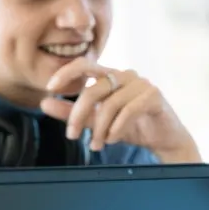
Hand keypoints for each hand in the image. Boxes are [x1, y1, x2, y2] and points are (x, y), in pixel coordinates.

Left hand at [39, 57, 200, 162]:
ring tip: (97, 144)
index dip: (64, 73)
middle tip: (72, 135)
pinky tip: (112, 139)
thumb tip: (44, 103)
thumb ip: (71, 112)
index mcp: (109, 75)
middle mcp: (124, 75)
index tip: (49, 89)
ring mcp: (141, 83)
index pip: (83, 64)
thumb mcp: (96, 120)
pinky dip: (117, 128)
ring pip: (110, 104)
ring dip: (99, 129)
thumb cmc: (130, 125)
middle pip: (92, 90)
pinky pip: (129, 110)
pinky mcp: (154, 95)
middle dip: (78, 115)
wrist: (164, 138)